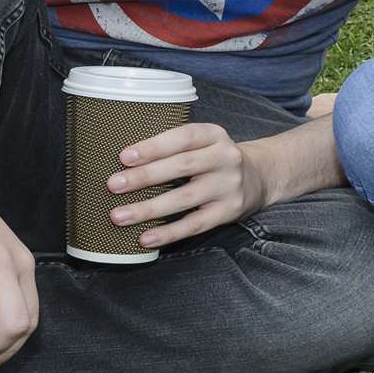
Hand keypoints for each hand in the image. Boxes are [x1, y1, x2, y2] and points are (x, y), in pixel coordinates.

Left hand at [108, 123, 268, 248]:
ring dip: (148, 209)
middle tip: (113, 185)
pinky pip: (194, 225)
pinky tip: (145, 238)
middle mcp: (225, 157)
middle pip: (181, 166)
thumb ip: (174, 146)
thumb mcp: (204, 142)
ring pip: (184, 198)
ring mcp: (229, 186)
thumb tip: (125, 162)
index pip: (183, 137)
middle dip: (144, 176)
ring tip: (119, 216)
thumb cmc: (215, 158)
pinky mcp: (229, 212)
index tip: (124, 156)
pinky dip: (168, 232)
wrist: (259, 177)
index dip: (153, 146)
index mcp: (214, 134)